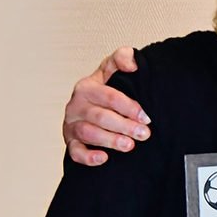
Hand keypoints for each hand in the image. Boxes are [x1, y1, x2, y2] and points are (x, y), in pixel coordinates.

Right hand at [62, 47, 149, 165]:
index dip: (129, 107)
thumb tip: (133, 64)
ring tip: (129, 145)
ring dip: (110, 140)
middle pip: (100, 116)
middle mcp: (76, 105)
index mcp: (87, 87)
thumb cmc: (106, 88)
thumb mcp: (113, 69)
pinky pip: (75, 152)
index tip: (146, 117)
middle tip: (144, 134)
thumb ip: (123, 57)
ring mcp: (72, 124)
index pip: (109, 96)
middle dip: (124, 126)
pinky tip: (103, 158)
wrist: (92, 105)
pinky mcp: (70, 141)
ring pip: (88, 133)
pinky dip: (88, 156)